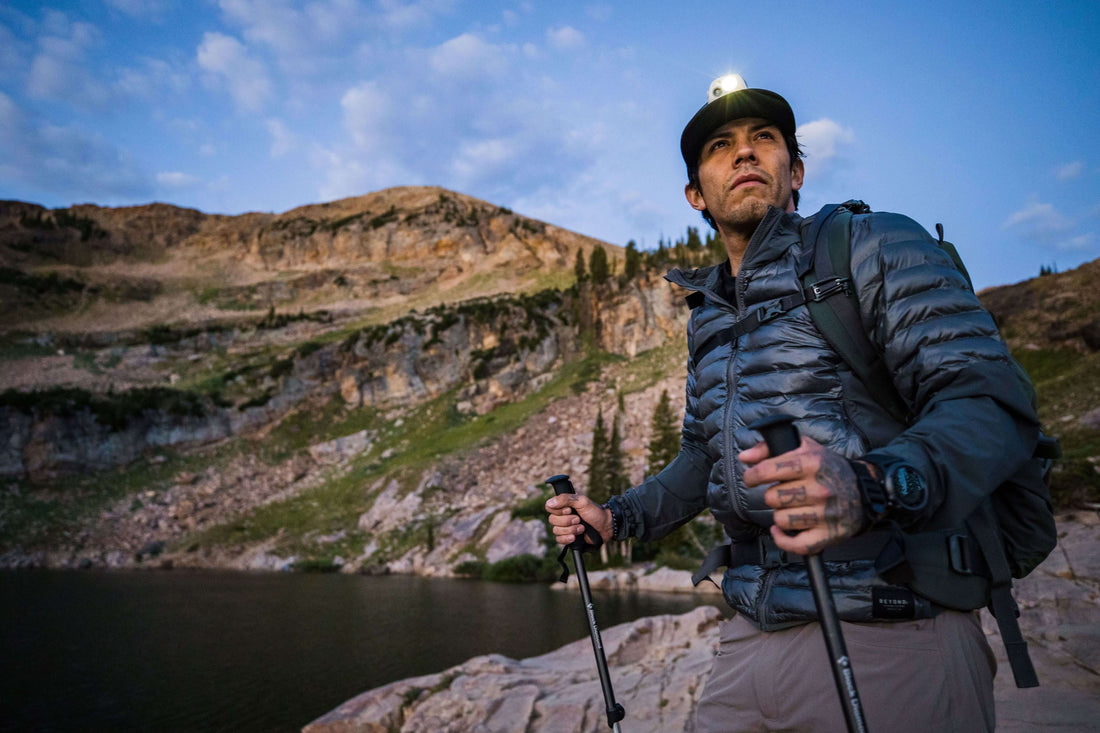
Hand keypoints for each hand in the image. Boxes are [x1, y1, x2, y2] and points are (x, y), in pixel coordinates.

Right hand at [545, 492, 612, 546]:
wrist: (605, 527)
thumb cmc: (595, 512)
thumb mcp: (582, 502)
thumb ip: (566, 499)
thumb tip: (550, 502)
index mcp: (564, 506)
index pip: (549, 507)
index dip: (558, 510)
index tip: (570, 510)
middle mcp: (562, 516)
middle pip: (552, 520)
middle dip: (567, 521)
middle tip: (579, 519)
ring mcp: (565, 528)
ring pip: (556, 531)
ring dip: (570, 530)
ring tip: (582, 528)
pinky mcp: (568, 538)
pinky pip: (559, 540)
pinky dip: (567, 539)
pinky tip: (575, 537)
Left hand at [740, 436, 867, 554]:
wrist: (865, 490)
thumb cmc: (828, 468)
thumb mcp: (804, 448)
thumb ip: (770, 449)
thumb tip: (744, 458)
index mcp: (811, 463)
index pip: (767, 470)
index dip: (752, 476)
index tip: (752, 478)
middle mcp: (819, 488)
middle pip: (772, 498)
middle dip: (772, 495)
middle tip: (782, 493)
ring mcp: (824, 513)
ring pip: (781, 520)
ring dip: (780, 515)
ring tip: (790, 508)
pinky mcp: (828, 534)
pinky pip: (796, 544)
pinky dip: (783, 540)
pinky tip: (781, 531)